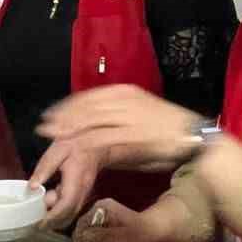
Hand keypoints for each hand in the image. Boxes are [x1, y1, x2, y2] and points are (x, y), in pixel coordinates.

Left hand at [30, 138, 102, 230]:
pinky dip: (58, 212)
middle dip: (51, 223)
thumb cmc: (76, 146)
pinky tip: (47, 201)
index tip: (39, 223)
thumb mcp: (57, 151)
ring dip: (54, 219)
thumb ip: (44, 169)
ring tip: (38, 211)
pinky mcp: (81, 197)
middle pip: (68, 216)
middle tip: (33, 222)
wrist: (95, 145)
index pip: (65, 205)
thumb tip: (32, 187)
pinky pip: (70, 210)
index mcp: (76, 181)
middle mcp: (82, 193)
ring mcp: (83, 196)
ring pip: (69, 215)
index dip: (52, 216)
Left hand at [37, 85, 196, 169]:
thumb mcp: (140, 119)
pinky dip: (83, 143)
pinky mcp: (131, 135)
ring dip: (68, 131)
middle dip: (62, 118)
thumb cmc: (170, 133)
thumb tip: (94, 131)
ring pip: (89, 121)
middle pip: (85, 108)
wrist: (197, 139)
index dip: (68, 106)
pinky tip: (73, 148)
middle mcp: (124, 100)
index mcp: (126, 93)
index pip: (89, 97)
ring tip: (51, 138)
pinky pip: (101, 138)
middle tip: (44, 128)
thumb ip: (118, 121)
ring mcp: (127, 117)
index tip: (52, 115)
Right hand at [75, 198, 164, 241]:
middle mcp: (100, 206)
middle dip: (82, 236)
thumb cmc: (138, 233)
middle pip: (84, 222)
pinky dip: (94, 235)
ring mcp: (103, 211)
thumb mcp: (117, 237)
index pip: (81, 221)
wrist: (153, 229)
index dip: (78, 235)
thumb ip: (97, 236)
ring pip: (88, 225)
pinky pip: (94, 227)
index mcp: (101, 207)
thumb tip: (78, 236)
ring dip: (88, 237)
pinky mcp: (106, 217)